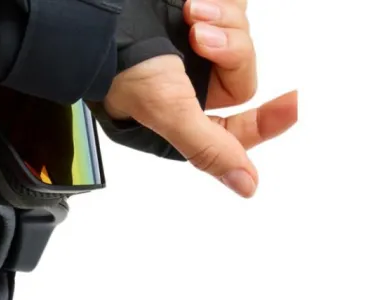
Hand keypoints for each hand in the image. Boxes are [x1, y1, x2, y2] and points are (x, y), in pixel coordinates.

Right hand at [103, 0, 297, 196]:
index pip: (239, 128)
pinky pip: (235, 7)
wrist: (102, 22)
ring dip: (222, 19)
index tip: (294, 104)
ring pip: (241, 34)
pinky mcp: (201, 14)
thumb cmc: (121, 70)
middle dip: (230, 50)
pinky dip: (221, 2)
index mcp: (185, 120)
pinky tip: (192, 3)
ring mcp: (197, 48)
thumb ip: (209, 149)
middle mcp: (193, 86)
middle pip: (244, 72)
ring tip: (191, 13)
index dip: (268, 119)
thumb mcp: (170, 113)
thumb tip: (246, 186)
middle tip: (200, 38)